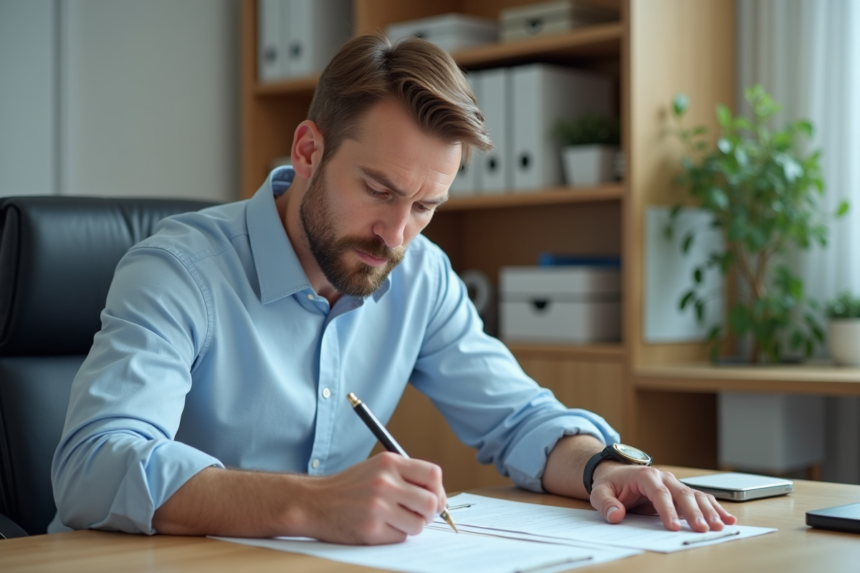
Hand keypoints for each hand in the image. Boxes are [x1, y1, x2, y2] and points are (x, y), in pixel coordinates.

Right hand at [303, 452, 446, 543]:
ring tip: (396, 520)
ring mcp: (378, 507)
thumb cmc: (349, 487)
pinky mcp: (371, 530)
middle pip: (431, 502)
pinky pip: (400, 537)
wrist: (314, 502)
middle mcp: (385, 482)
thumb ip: (405, 476)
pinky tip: (380, 526)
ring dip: (412, 526)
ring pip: (418, 524)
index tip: (435, 498)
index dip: (439, 489)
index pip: (433, 474)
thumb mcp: (376, 467)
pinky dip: (395, 535)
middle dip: (429, 513)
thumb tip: (438, 495)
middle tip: (419, 514)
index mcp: (389, 463)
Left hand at [590, 463, 736, 531]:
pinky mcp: (680, 492)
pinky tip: (727, 519)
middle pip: (682, 494)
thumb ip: (606, 503)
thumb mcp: (600, 491)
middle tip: (702, 529)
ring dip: (709, 511)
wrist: (616, 473)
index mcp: (645, 475)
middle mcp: (664, 477)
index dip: (667, 510)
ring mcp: (674, 484)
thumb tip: (616, 515)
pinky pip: (701, 498)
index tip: (672, 527)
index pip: (659, 493)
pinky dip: (715, 508)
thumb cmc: (610, 483)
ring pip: (695, 496)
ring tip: (720, 527)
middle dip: (694, 512)